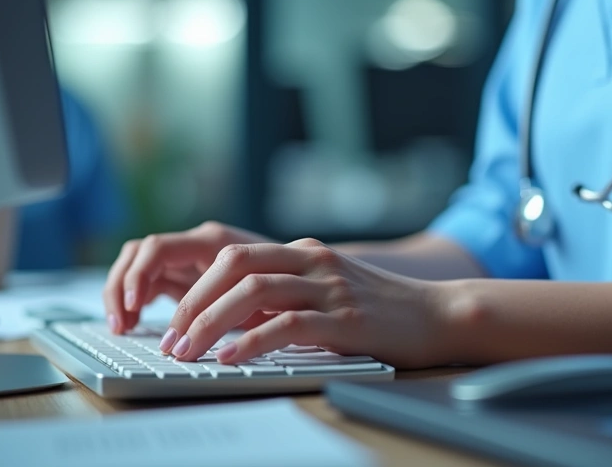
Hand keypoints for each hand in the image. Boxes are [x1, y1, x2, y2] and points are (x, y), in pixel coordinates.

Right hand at [103, 221, 275, 332]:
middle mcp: (197, 244)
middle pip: (139, 252)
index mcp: (213, 241)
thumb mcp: (261, 300)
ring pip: (138, 263)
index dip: (139, 275)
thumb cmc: (288, 288)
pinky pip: (148, 278)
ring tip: (123, 327)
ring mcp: (189, 257)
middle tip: (120, 325)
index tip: (134, 306)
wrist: (306, 278)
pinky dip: (136, 298)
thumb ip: (230, 304)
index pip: (158, 248)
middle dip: (121, 286)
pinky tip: (134, 323)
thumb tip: (205, 330)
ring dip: (123, 292)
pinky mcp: (186, 273)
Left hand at [158, 238, 452, 368]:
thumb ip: (288, 296)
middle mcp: (313, 262)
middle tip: (171, 338)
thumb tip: (233, 322)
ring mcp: (330, 287)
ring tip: (189, 351)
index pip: (233, 258)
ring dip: (210, 322)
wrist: (439, 314)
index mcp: (304, 254)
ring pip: (254, 292)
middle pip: (234, 266)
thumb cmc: (383, 310)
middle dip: (193, 302)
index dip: (196, 288)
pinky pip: (287, 324)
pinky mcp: (346, 319)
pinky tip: (230, 358)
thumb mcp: (329, 291)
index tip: (174, 322)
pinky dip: (251, 342)